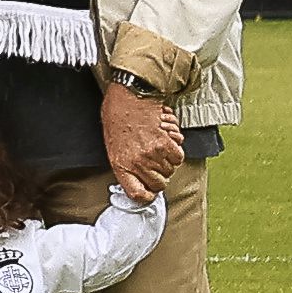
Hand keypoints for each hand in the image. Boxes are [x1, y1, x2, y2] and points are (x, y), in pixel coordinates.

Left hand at [97, 79, 185, 196]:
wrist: (129, 97)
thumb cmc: (118, 117)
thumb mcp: (113, 145)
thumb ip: (125, 163)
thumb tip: (138, 177)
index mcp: (120, 165)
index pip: (137, 194)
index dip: (147, 196)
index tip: (150, 193)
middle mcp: (137, 163)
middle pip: (160, 183)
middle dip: (160, 174)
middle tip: (156, 161)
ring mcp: (152, 154)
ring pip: (170, 169)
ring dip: (168, 159)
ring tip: (158, 143)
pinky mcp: (166, 143)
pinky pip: (178, 156)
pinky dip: (175, 148)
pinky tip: (165, 136)